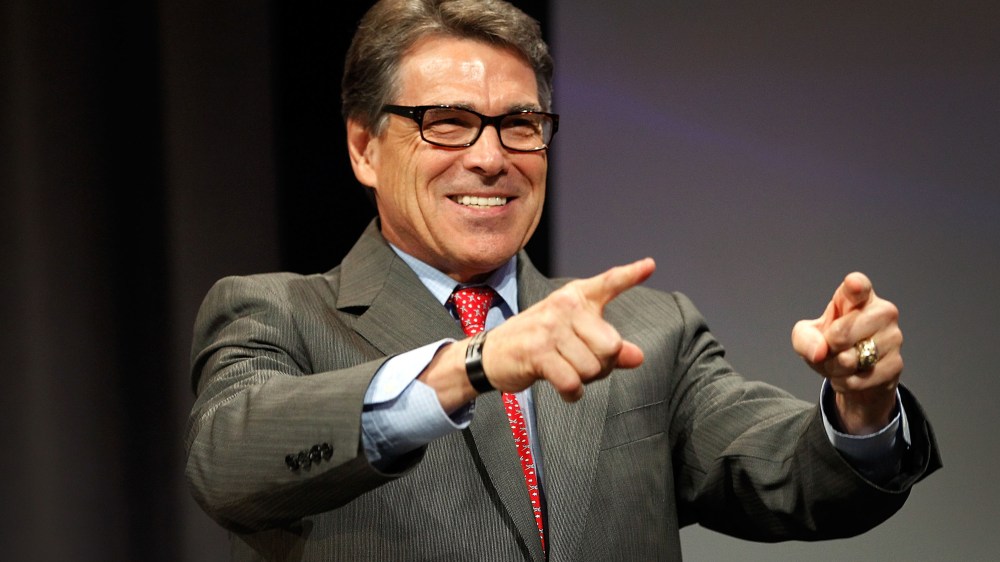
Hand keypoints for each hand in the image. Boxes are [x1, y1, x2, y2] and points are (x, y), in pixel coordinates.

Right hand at [481, 257, 655, 401]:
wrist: (492, 353)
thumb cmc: (538, 343)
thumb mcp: (574, 337)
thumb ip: (608, 347)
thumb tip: (638, 357)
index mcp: (575, 297)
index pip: (607, 283)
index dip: (630, 274)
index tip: (650, 265)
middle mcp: (563, 307)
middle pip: (611, 346)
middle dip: (602, 366)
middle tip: (580, 364)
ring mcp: (549, 328)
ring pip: (593, 368)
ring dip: (584, 380)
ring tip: (566, 371)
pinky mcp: (538, 352)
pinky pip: (573, 382)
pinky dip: (572, 393)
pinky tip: (564, 388)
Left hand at [791, 272, 901, 433]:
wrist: (852, 371)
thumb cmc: (831, 343)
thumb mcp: (807, 337)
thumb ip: (804, 338)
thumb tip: (820, 352)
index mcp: (857, 297)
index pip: (859, 286)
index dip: (855, 286)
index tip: (852, 284)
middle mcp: (882, 312)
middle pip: (842, 332)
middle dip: (826, 349)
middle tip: (829, 349)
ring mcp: (893, 338)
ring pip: (849, 360)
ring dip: (834, 369)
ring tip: (838, 363)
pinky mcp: (896, 364)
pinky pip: (858, 380)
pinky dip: (845, 382)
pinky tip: (849, 375)